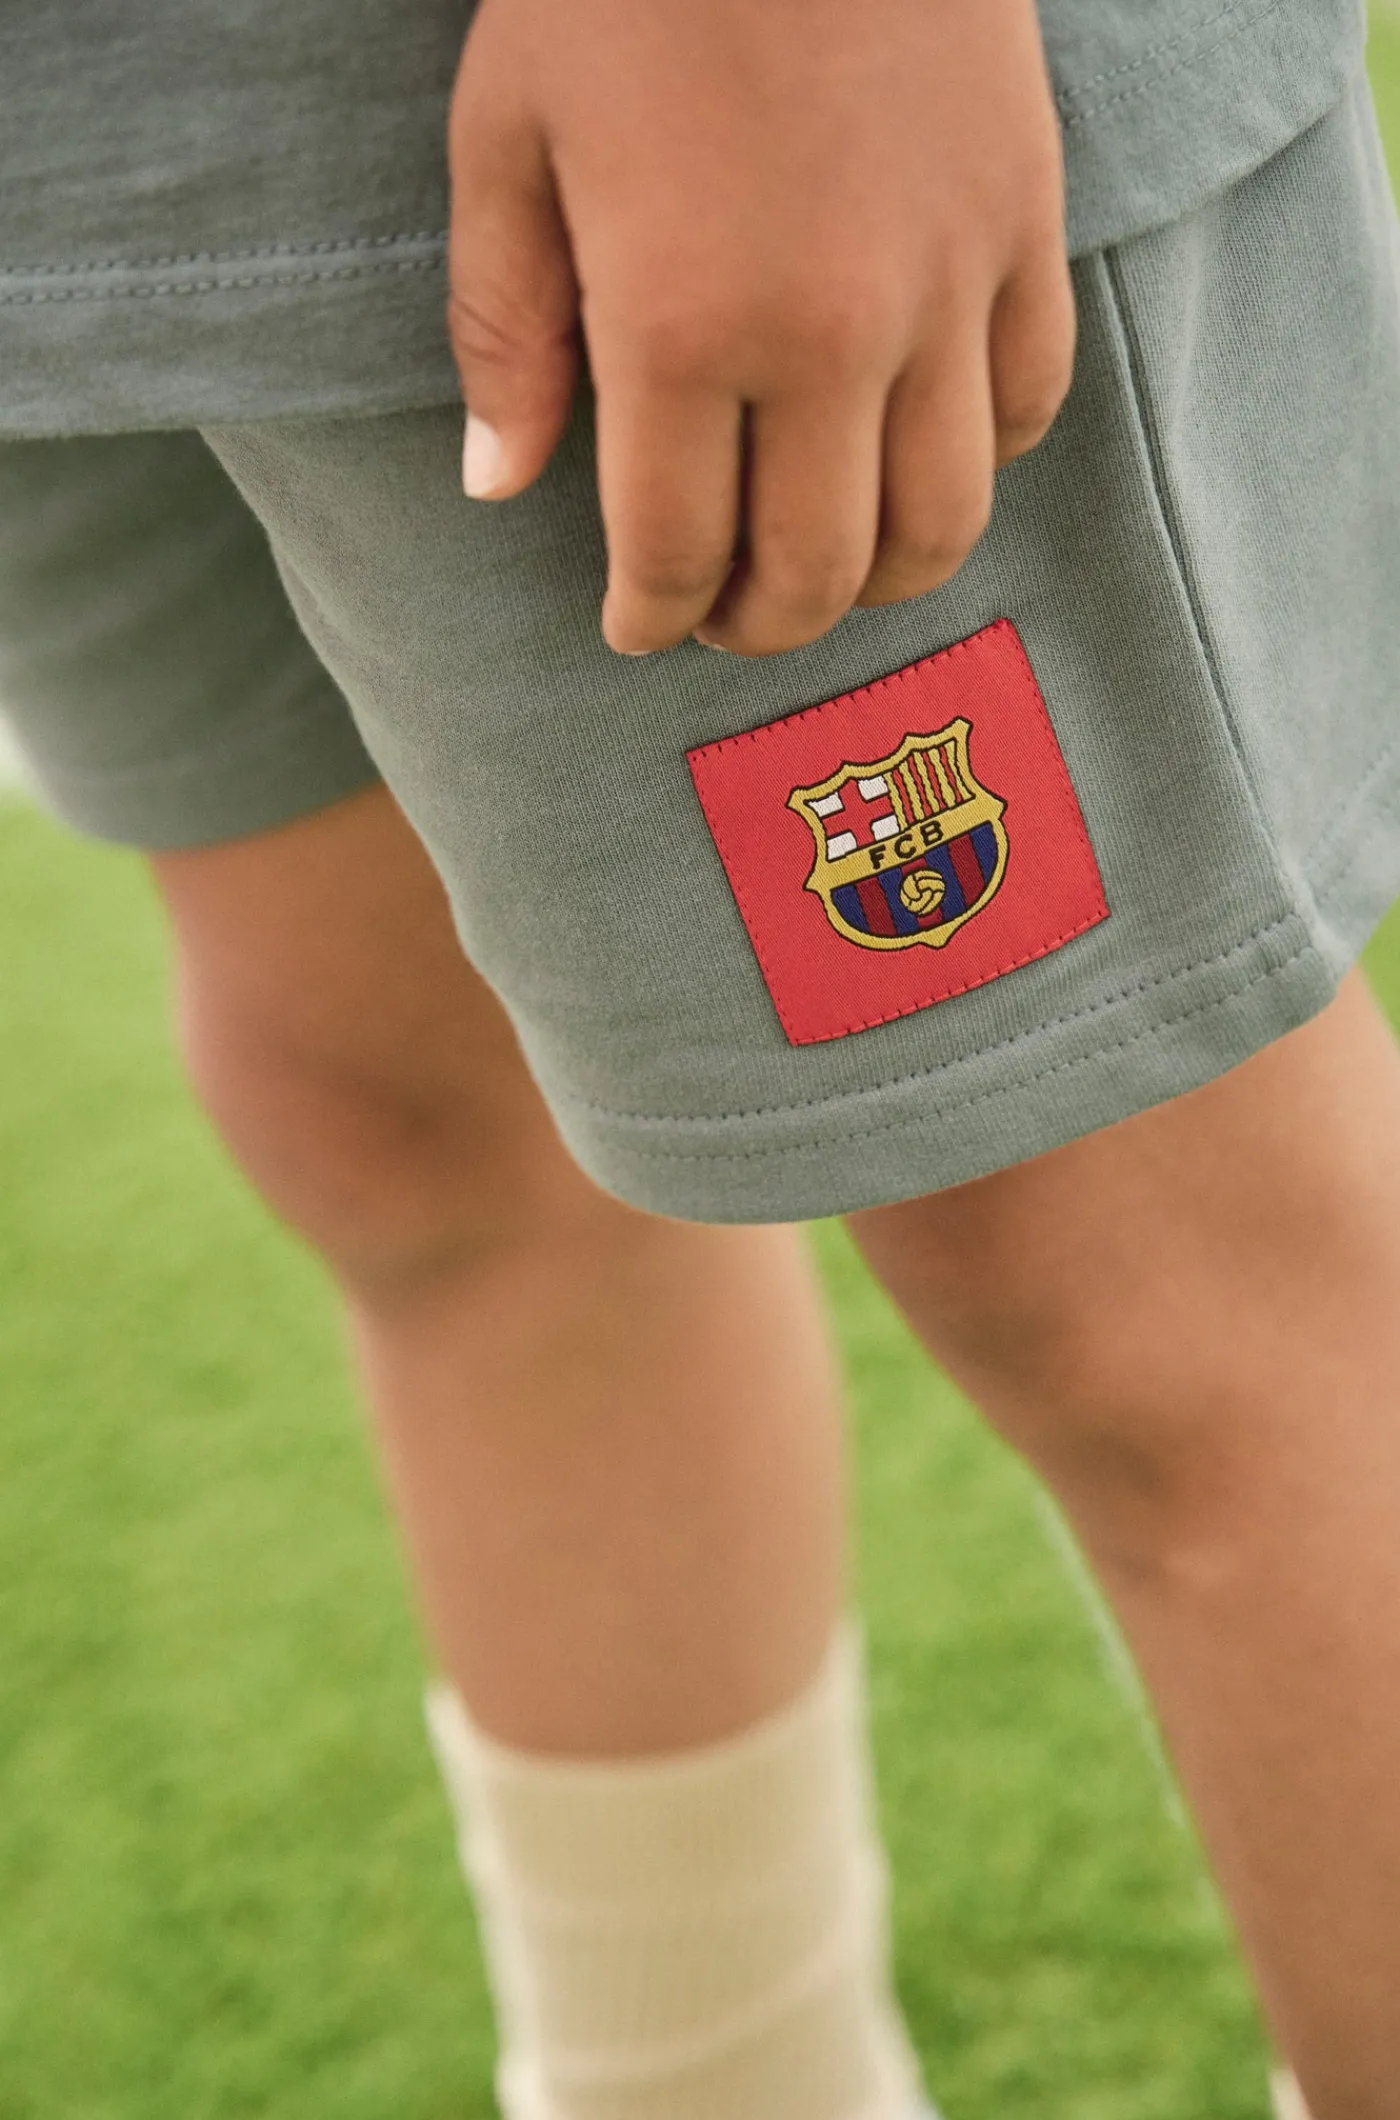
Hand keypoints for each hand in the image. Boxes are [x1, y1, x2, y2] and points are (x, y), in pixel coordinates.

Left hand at [447, 0, 1074, 658]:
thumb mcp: (509, 136)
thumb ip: (506, 332)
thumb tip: (501, 489)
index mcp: (678, 326)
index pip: (674, 554)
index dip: (649, 618)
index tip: (635, 627)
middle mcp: (825, 338)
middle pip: (812, 569)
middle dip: (756, 626)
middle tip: (719, 616)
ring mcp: (944, 287)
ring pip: (941, 524)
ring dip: (876, 580)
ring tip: (823, 566)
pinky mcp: (1022, 227)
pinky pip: (1025, 407)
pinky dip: (973, 466)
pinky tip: (916, 456)